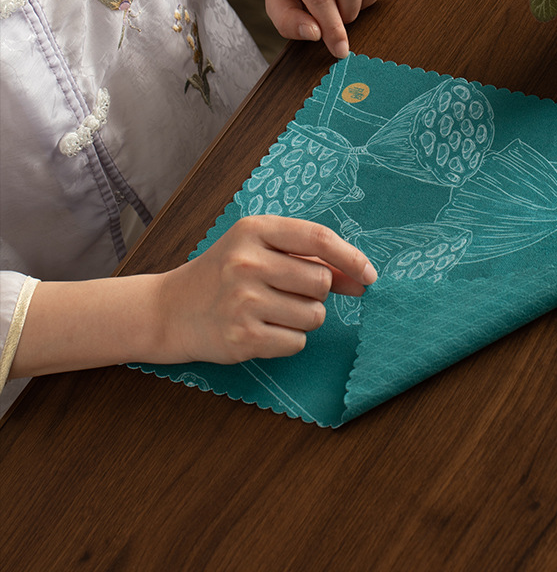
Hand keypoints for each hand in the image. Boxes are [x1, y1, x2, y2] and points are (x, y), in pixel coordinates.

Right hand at [157, 214, 377, 364]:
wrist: (171, 309)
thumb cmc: (225, 275)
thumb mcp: (260, 251)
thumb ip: (309, 258)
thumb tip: (361, 278)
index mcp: (253, 230)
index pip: (318, 238)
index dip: (351, 257)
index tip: (369, 274)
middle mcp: (247, 262)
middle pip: (320, 281)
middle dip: (316, 292)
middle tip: (289, 292)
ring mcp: (242, 301)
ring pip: (314, 315)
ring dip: (304, 318)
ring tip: (273, 311)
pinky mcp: (242, 337)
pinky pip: (297, 341)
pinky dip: (289, 339)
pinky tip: (263, 329)